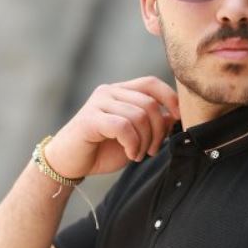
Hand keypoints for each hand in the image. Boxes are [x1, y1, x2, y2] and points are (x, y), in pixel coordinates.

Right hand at [44, 76, 180, 180]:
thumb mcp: (134, 138)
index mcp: (120, 92)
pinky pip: (123, 126)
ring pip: (138, 116)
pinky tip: (130, 154)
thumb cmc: (100, 151)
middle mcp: (109, 92)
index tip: (179, 118)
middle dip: (159, 131)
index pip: (151, 83)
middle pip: (149, 103)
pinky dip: (133, 143)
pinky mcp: (90, 119)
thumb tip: (173, 116)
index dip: (170, 98)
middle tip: (153, 150)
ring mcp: (98, 103)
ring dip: (145, 141)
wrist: (68, 164)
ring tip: (138, 154)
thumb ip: (151, 125)